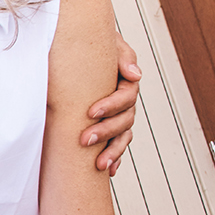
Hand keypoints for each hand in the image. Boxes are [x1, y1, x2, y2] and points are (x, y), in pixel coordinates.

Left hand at [80, 31, 141, 175]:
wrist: (79, 52)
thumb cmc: (93, 46)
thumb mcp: (108, 44)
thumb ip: (122, 56)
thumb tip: (134, 75)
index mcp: (126, 82)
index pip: (126, 97)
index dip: (111, 105)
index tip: (90, 112)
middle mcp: (126, 102)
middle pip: (124, 120)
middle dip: (105, 132)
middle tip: (84, 140)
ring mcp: (119, 116)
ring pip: (122, 136)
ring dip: (112, 151)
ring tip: (99, 165)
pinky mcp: (110, 127)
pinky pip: (117, 145)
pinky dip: (115, 158)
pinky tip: (108, 171)